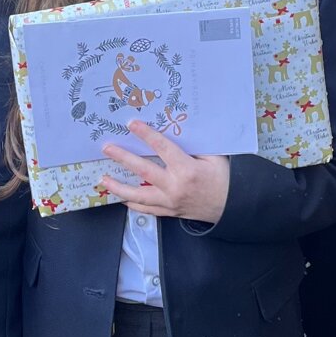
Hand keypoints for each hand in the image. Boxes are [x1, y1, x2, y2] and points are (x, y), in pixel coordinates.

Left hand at [100, 119, 229, 224]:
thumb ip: (194, 146)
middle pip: (143, 171)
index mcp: (187, 169)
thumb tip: (176, 130)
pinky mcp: (169, 212)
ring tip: (103, 179)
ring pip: (138, 195)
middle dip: (123, 158)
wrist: (232, 206)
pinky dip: (132, 203)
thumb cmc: (224, 178)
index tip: (131, 124)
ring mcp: (170, 202)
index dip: (146, 135)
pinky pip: (146, 209)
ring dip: (119, 186)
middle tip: (107, 148)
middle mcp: (175, 187)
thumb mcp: (213, 157)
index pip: (162, 148)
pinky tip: (121, 197)